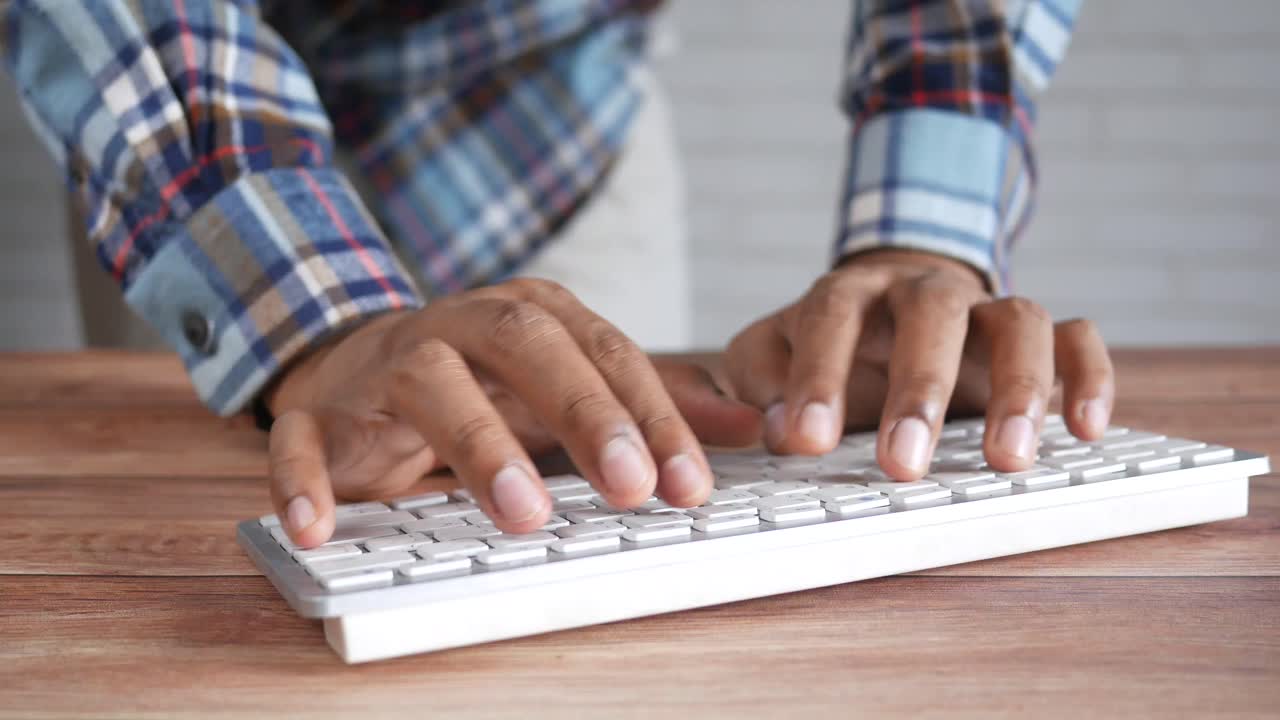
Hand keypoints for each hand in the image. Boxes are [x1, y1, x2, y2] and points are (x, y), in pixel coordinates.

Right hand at [267, 278, 761, 547]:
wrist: (354, 359)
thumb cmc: (479, 380)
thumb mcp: (567, 386)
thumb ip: (648, 406)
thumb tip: (750, 425)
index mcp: (532, 315)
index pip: (605, 354)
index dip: (650, 417)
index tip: (689, 483)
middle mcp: (462, 324)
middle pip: (526, 346)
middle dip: (584, 413)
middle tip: (631, 486)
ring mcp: (387, 362)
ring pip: (428, 382)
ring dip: (477, 444)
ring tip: (523, 512)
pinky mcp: (319, 408)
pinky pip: (303, 437)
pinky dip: (305, 478)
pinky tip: (321, 525)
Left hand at [724, 249, 1113, 479]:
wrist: (891, 300)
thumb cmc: (827, 344)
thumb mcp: (771, 357)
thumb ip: (762, 385)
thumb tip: (779, 429)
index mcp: (851, 291)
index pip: (833, 316)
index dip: (819, 376)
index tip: (807, 441)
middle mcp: (922, 290)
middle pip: (933, 314)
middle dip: (919, 391)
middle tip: (902, 467)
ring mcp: (985, 308)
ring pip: (1019, 321)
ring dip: (1019, 387)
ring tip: (1007, 460)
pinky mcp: (1036, 336)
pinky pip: (1077, 338)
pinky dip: (1088, 376)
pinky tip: (1084, 429)